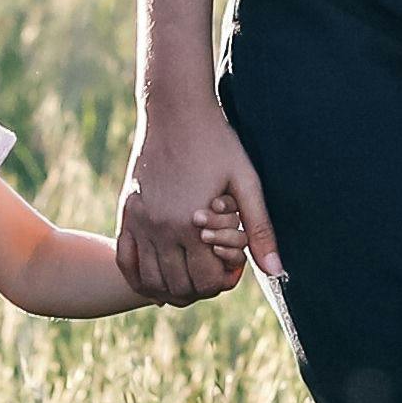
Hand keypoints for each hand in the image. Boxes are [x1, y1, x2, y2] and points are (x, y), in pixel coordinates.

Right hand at [122, 110, 273, 300]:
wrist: (176, 111)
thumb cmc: (218, 143)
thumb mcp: (247, 183)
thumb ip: (260, 230)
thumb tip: (277, 271)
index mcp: (193, 225)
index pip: (206, 282)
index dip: (223, 282)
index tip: (232, 269)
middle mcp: (161, 229)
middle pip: (178, 287)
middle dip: (199, 290)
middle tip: (213, 275)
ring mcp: (140, 222)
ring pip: (150, 281)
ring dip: (170, 290)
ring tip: (189, 280)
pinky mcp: (127, 213)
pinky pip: (125, 261)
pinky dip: (139, 277)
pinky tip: (156, 279)